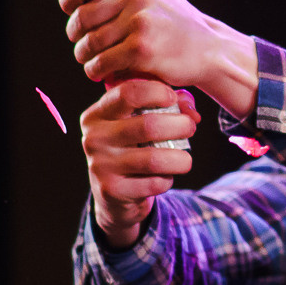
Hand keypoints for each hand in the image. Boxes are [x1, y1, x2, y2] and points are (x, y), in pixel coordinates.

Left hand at [60, 0, 258, 115]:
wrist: (210, 50)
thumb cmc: (175, 26)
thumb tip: (78, 1)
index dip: (69, 2)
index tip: (71, 14)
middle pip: (81, 18)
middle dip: (76, 37)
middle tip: (85, 47)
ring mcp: (139, 21)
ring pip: (88, 43)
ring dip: (85, 58)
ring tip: (95, 62)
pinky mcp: (141, 49)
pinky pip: (100, 63)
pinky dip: (96, 72)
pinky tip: (104, 73)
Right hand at [81, 78, 199, 247]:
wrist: (113, 192)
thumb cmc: (133, 146)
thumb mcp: (141, 120)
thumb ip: (166, 106)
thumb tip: (191, 111)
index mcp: (98, 114)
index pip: (128, 93)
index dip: (157, 91)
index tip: (173, 98)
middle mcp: (94, 138)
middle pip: (148, 125)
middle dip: (180, 125)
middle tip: (190, 128)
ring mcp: (100, 165)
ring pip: (154, 159)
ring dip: (180, 159)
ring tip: (186, 159)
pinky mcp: (111, 190)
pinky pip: (153, 183)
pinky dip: (167, 180)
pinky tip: (164, 177)